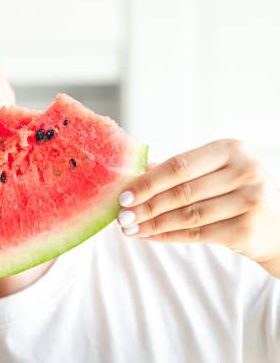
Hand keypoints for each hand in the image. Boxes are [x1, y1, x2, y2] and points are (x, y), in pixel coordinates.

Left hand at [116, 139, 279, 269]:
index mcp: (231, 149)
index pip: (180, 165)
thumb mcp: (212, 173)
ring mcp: (250, 200)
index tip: (123, 194)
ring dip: (152, 223)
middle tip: (121, 215)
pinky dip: (167, 236)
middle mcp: (245, 171)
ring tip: (128, 227)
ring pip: (188, 215)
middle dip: (146, 205)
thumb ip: (177, 170)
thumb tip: (135, 170)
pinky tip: (147, 236)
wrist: (276, 226)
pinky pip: (197, 234)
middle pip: (182, 191)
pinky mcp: (247, 229)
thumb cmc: (234, 192)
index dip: (148, 181)